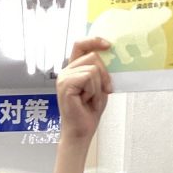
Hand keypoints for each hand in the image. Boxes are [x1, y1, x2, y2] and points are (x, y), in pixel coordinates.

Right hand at [52, 38, 111, 172]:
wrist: (81, 132)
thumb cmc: (89, 112)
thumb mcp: (99, 86)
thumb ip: (100, 70)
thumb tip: (109, 54)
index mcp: (72, 69)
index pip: (80, 44)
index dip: (94, 40)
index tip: (108, 45)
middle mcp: (65, 71)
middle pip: (92, 56)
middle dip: (104, 74)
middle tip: (103, 92)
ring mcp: (64, 78)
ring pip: (92, 68)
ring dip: (98, 86)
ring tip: (91, 99)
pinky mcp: (65, 85)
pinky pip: (89, 77)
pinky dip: (93, 91)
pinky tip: (86, 101)